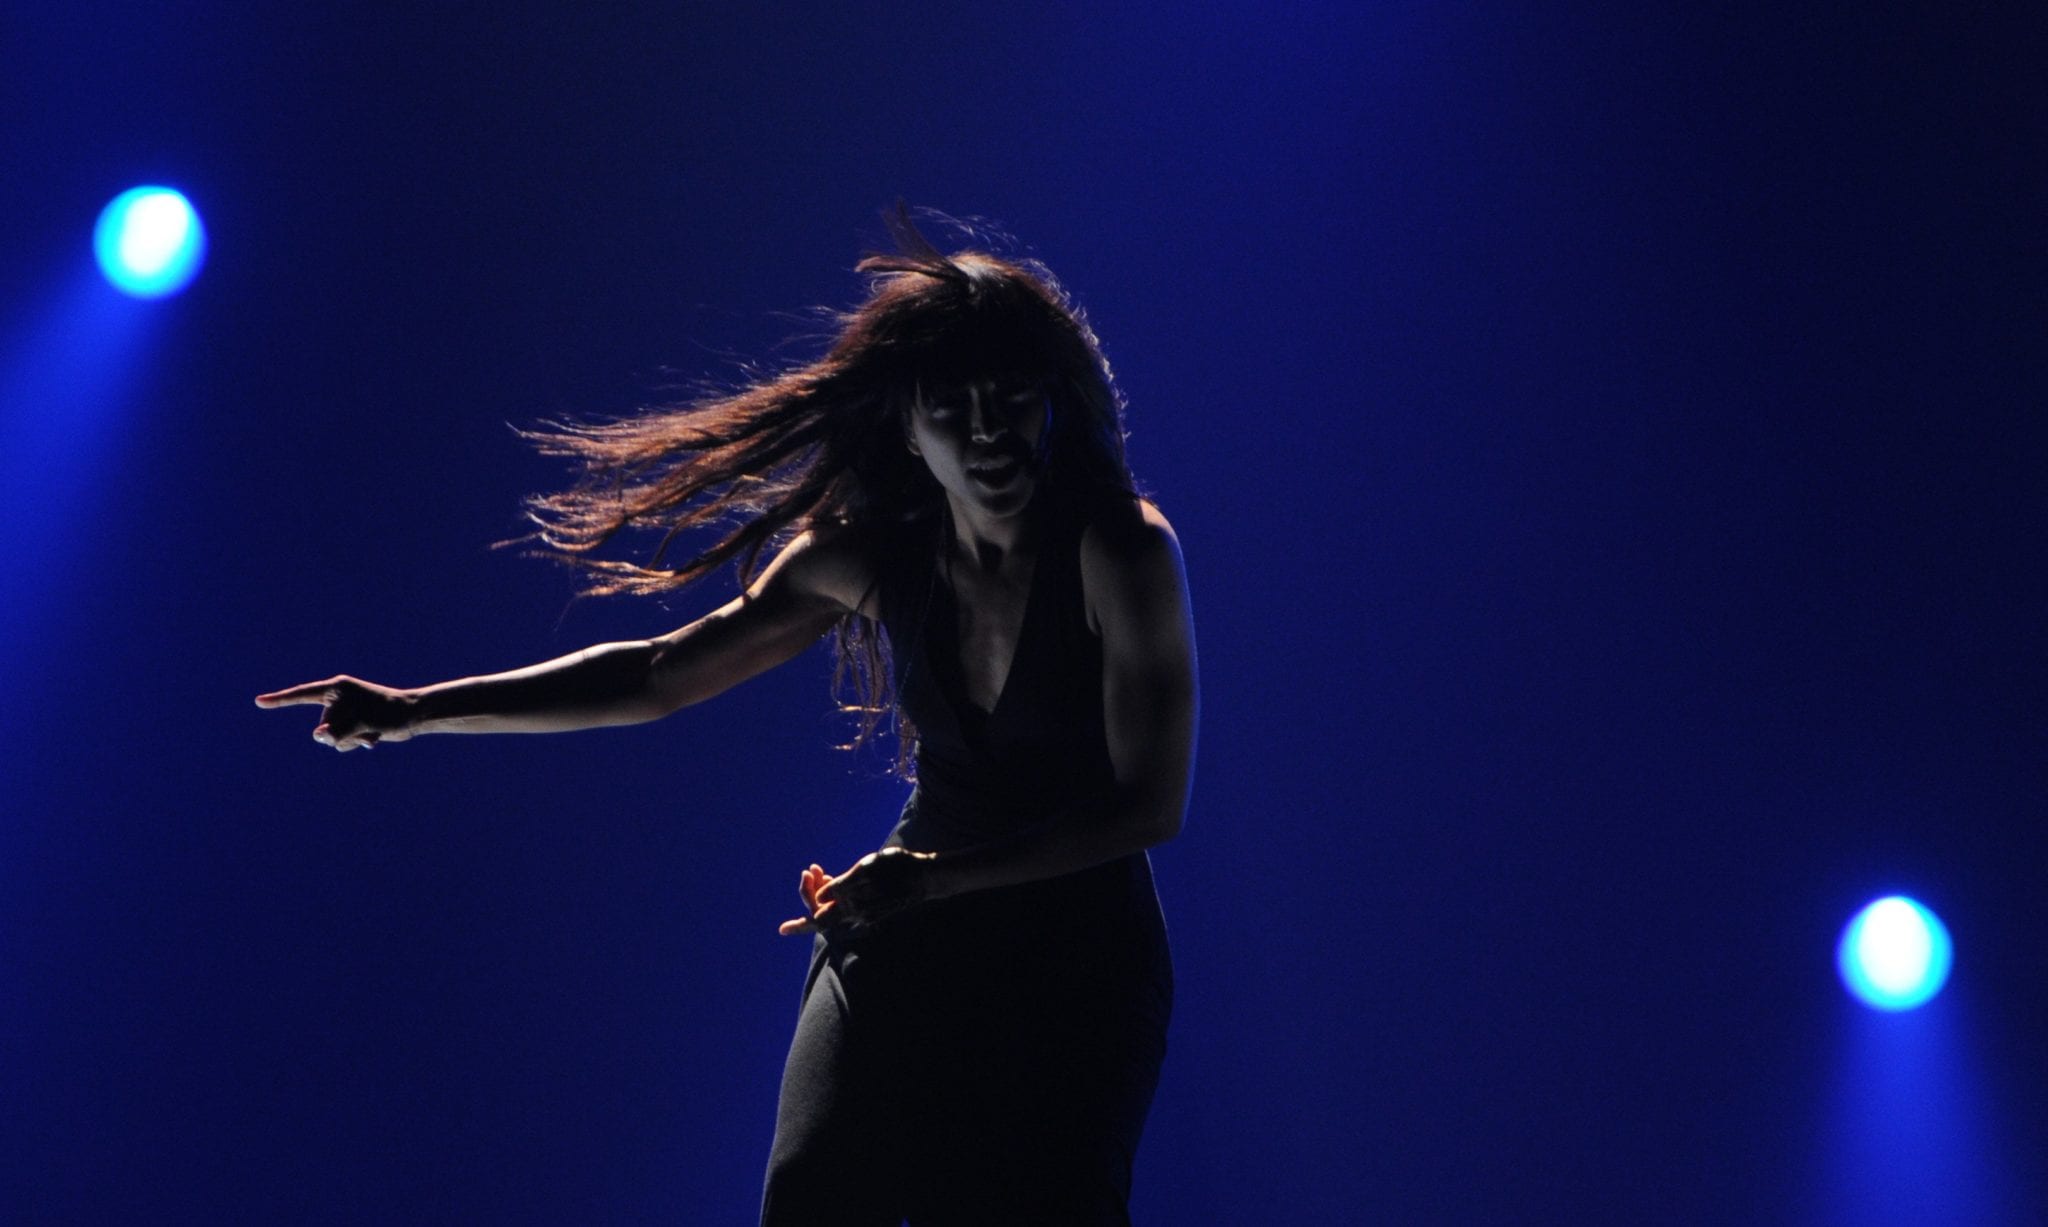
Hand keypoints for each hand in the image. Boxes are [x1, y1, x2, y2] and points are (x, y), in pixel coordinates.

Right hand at [255, 675, 414, 751]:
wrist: (414, 716)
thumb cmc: (389, 713)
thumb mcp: (359, 723)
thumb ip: (335, 732)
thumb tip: (318, 738)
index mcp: (337, 688)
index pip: (302, 694)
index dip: (279, 700)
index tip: (258, 702)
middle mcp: (339, 699)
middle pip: (322, 725)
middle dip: (340, 732)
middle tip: (366, 725)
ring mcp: (346, 712)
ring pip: (332, 737)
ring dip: (350, 739)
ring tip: (372, 730)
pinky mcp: (354, 724)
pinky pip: (343, 741)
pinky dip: (356, 742)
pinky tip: (374, 739)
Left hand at [776, 848, 935, 935]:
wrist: (923, 876)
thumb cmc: (896, 869)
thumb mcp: (866, 870)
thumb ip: (841, 886)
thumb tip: (819, 898)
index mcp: (852, 908)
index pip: (819, 920)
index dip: (799, 925)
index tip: (781, 931)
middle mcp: (854, 914)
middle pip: (821, 912)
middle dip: (810, 893)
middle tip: (808, 871)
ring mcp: (860, 910)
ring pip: (830, 906)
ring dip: (820, 889)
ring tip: (817, 869)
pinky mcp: (866, 905)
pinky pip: (841, 902)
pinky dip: (831, 890)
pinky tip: (828, 877)